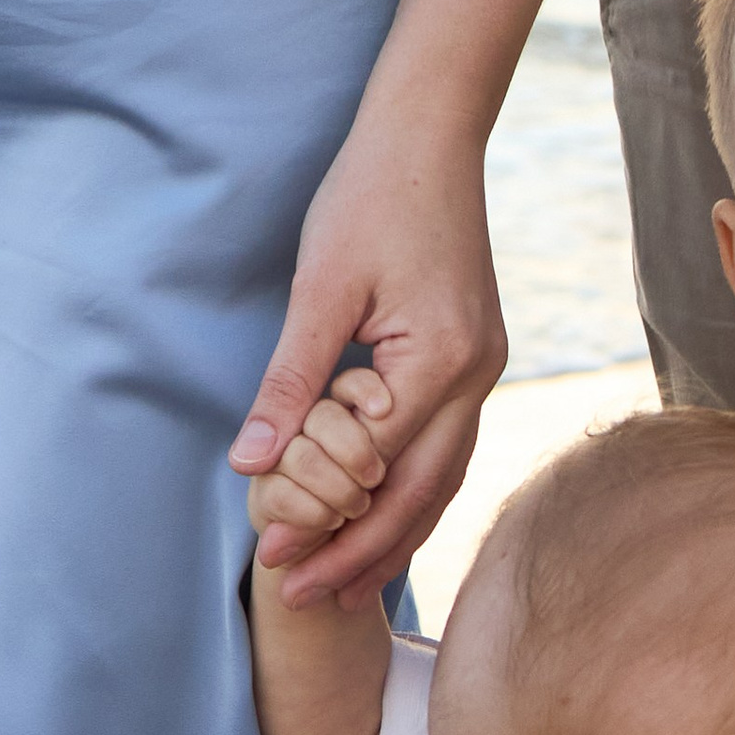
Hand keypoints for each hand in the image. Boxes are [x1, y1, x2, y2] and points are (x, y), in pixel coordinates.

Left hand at [231, 111, 506, 606]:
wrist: (430, 133)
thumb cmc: (369, 193)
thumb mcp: (319, 287)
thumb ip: (288, 382)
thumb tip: (249, 465)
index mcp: (441, 360)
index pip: (377, 468)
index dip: (324, 523)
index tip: (273, 562)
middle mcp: (477, 377)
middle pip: (420, 497)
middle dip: (361, 555)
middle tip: (305, 602)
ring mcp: (485, 373)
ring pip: (441, 483)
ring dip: (391, 538)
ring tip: (343, 589)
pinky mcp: (476, 362)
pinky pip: (446, 452)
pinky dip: (412, 498)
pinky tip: (379, 524)